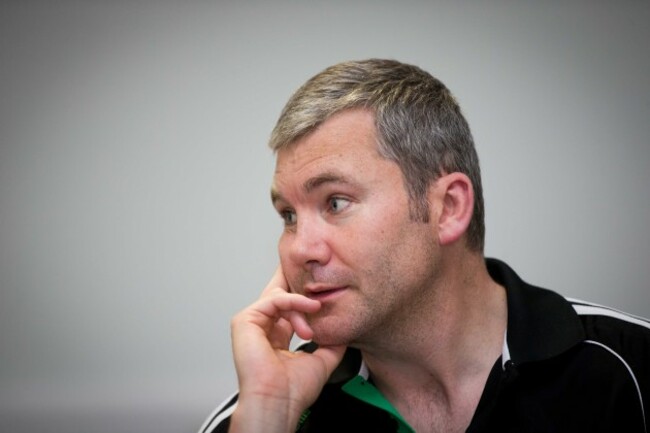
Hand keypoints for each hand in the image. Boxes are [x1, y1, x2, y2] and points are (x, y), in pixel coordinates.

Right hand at [229, 266, 345, 432]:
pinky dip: (293, 300)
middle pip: (279, 293)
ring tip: (315, 313)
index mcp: (277, 337)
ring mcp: (252, 323)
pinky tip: (309, 307)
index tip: (320, 286)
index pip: (288, 307)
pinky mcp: (245, 320)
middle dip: (299, 284)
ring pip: (279, 295)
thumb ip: (332, 342)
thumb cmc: (293, 390)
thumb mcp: (322, 359)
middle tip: (318, 274)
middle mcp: (263, 328)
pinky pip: (272, 299)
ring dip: (302, 303)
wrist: (279, 401)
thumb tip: (344, 331)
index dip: (303, 295)